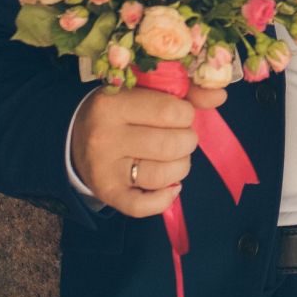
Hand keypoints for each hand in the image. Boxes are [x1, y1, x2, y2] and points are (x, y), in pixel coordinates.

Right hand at [70, 84, 225, 216]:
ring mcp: (103, 169)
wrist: (78, 137)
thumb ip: (186, 91)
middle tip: (179, 136)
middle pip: (171, 145)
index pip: (171, 111)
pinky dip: (164, 199)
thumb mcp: (146, 91)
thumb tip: (219, 96)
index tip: (180, 115)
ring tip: (174, 157)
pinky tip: (170, 186)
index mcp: (113, 104)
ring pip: (163, 175)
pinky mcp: (106, 194)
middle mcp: (104, 137)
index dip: (186, 114)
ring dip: (181, 166)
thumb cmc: (123, 110)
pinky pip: (143, 206)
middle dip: (187, 140)